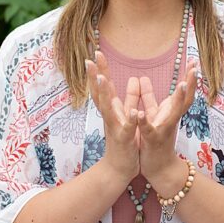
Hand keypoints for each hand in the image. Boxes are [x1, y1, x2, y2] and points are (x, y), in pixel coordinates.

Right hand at [85, 51, 139, 184]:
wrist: (119, 169)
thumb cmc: (124, 141)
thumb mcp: (127, 116)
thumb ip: (130, 98)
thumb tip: (132, 79)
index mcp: (111, 110)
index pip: (103, 87)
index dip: (99, 70)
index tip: (95, 53)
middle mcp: (109, 117)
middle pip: (100, 94)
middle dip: (95, 77)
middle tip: (89, 60)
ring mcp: (115, 128)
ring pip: (108, 109)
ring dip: (104, 94)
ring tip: (102, 79)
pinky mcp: (125, 140)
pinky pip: (128, 128)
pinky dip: (130, 120)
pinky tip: (134, 112)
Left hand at [137, 61, 197, 184]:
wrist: (159, 169)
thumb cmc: (156, 140)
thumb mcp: (153, 116)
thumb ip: (148, 98)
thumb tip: (142, 79)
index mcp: (171, 112)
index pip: (183, 92)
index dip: (189, 78)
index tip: (195, 60)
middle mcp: (171, 119)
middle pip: (185, 99)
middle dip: (191, 84)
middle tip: (196, 69)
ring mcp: (164, 129)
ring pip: (174, 112)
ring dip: (179, 98)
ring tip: (182, 84)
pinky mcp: (152, 140)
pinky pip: (149, 130)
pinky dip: (144, 121)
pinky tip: (140, 113)